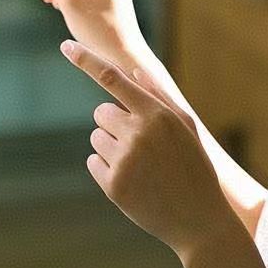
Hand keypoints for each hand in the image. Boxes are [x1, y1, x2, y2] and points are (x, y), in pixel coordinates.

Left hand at [60, 38, 234, 262]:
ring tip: (141, 165)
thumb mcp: (186, 127)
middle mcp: (138, 133)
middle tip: (142, 145)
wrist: (200, 220)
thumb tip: (133, 73)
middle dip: (115, 123)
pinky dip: (106, 168)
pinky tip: (133, 180)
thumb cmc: (195, 168)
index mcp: (157, 114)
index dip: (86, 60)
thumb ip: (159, 97)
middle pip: (101, 113)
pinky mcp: (113, 186)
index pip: (113, 78)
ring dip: (111, 146)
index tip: (66, 46)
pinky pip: (93, 162)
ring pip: (96, 138)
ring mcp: (124, 161)